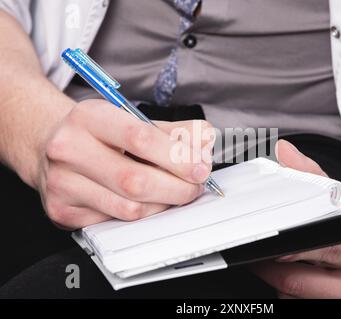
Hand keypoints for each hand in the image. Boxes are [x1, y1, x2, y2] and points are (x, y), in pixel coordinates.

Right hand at [36, 100, 214, 228]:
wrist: (50, 145)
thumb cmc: (100, 134)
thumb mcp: (134, 120)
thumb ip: (175, 130)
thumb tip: (206, 143)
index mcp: (90, 116)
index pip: (140, 138)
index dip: (178, 157)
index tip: (201, 169)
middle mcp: (69, 148)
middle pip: (135, 180)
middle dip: (176, 189)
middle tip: (194, 188)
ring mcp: (61, 182)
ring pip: (128, 207)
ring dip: (162, 205)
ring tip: (173, 194)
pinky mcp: (62, 210)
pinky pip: (114, 222)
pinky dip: (140, 216)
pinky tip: (146, 202)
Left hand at [253, 140, 340, 298]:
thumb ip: (314, 176)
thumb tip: (285, 152)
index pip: (318, 249)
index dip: (286, 246)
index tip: (264, 241)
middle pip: (297, 282)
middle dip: (269, 266)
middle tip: (258, 251)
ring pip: (296, 300)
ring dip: (280, 282)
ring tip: (279, 263)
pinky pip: (305, 308)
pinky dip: (294, 295)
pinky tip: (300, 278)